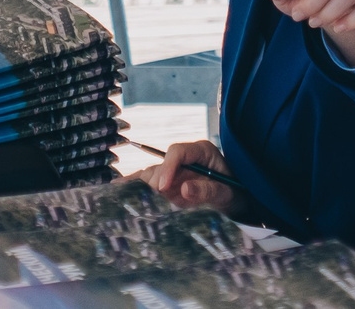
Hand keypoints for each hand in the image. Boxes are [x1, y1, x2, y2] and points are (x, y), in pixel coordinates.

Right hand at [137, 140, 251, 218]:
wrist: (237, 198)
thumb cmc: (235, 192)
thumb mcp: (226, 192)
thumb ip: (207, 190)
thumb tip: (184, 191)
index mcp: (200, 151)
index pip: (177, 152)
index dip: (167, 168)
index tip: (163, 188)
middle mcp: (184, 157)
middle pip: (161, 165)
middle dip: (157, 184)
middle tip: (153, 202)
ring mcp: (175, 169)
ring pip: (153, 175)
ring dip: (146, 190)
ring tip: (129, 200)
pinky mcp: (169, 180)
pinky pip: (149, 181)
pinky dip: (136, 186)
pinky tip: (117, 189)